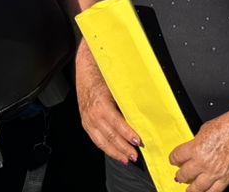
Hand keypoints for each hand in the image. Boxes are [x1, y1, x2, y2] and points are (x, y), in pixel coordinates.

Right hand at [76, 43, 141, 165]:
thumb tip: (142, 112)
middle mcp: (93, 114)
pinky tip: (115, 153)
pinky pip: (96, 140)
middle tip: (135, 155)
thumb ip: (126, 100)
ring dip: (116, 152)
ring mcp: (88, 120)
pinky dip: (106, 148)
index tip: (138, 141)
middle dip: (124, 147)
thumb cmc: (102, 75)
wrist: (86, 69)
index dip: (128, 134)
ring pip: (102, 141)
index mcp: (101, 104)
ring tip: (127, 159)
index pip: (117, 123)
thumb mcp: (115, 86)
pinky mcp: (86, 123)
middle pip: (110, 136)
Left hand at [169, 109, 228, 191]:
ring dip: (191, 189)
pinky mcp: (227, 178)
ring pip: (197, 188)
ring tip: (189, 189)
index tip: (174, 160)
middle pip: (184, 175)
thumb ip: (197, 142)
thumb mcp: (205, 129)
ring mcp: (215, 172)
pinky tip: (205, 191)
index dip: (174, 159)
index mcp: (195, 148)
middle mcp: (203, 162)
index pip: (177, 157)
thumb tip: (194, 148)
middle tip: (179, 176)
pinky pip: (214, 191)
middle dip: (180, 175)